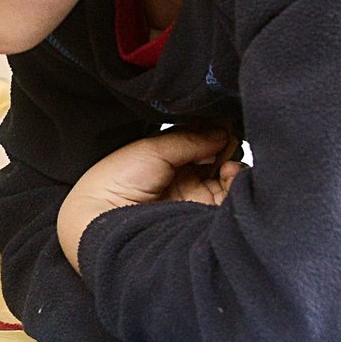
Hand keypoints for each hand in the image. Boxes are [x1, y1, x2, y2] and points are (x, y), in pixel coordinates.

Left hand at [56, 128, 239, 270]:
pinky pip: (231, 200)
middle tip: (228, 138)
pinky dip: (237, 184)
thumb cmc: (116, 181)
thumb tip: (220, 131)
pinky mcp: (203, 217)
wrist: (103, 220)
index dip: (213, 131)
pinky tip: (230, 173)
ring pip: (228, 180)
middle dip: (227, 148)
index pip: (199, 143)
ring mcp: (194, 200)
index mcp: (166, 162)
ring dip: (234, 166)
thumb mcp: (153, 149)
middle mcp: (182, 181)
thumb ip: (190, 139)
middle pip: (217, 161)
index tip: (223, 120)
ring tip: (227, 161)